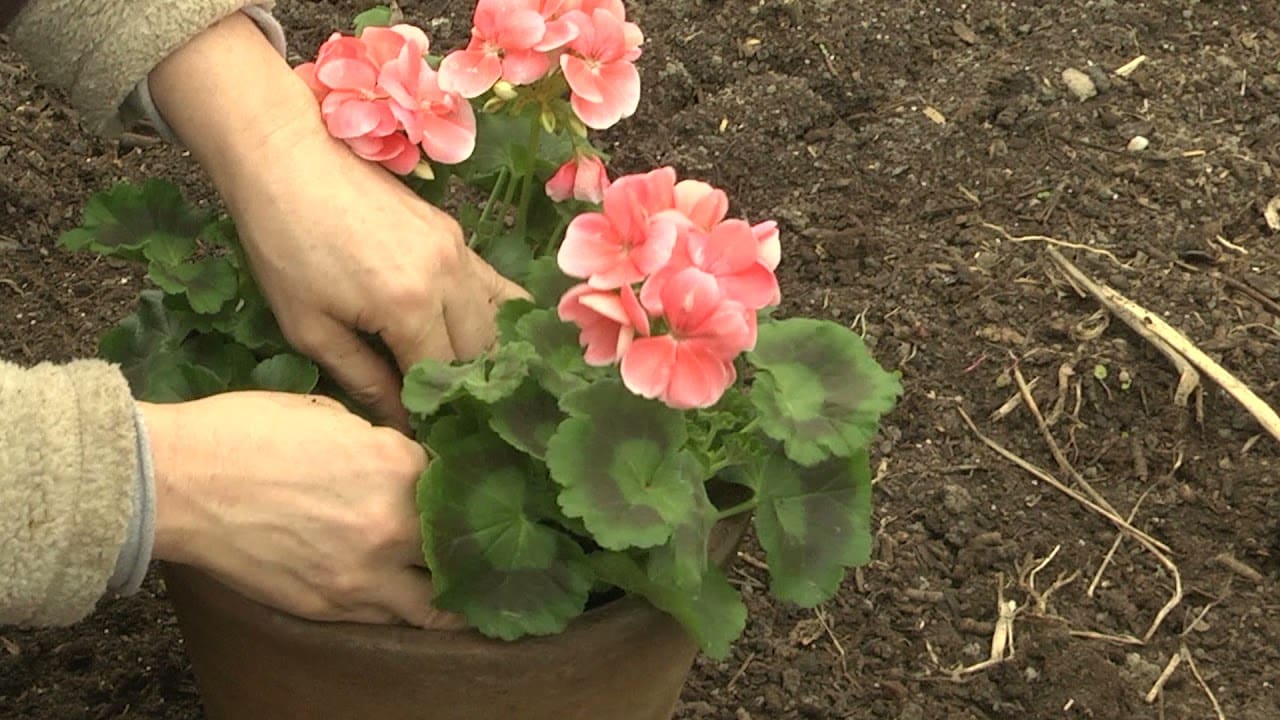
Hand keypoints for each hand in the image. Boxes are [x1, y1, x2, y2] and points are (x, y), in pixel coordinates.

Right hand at [140, 392, 463, 627]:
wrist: (176, 483)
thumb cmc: (245, 432)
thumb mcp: (330, 413)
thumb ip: (381, 443)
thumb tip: (405, 457)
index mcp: (398, 466)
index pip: (459, 481)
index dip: (464, 482)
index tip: (470, 484)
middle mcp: (393, 527)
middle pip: (459, 545)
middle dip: (469, 539)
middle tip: (477, 536)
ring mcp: (363, 577)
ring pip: (436, 602)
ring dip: (450, 589)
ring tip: (459, 580)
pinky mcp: (330, 609)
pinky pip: (391, 618)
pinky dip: (409, 608)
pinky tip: (416, 596)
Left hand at [222, 133, 525, 428]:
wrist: (287, 160)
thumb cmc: (283, 246)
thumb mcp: (308, 326)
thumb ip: (362, 378)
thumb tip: (401, 421)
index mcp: (407, 306)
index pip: (440, 379)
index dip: (433, 411)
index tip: (424, 433)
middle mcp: (446, 278)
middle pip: (478, 355)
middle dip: (464, 388)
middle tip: (446, 413)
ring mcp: (459, 251)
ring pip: (495, 323)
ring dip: (484, 357)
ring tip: (469, 384)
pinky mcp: (457, 235)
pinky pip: (496, 287)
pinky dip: (500, 317)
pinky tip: (497, 341)